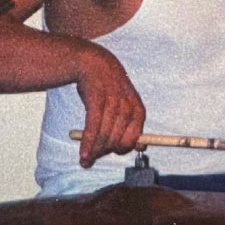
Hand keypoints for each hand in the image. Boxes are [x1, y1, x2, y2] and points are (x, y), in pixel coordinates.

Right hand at [74, 46, 145, 167]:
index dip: (123, 149)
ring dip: (94, 152)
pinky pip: (93, 128)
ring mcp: (112, 103)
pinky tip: (83, 154)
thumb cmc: (110, 89)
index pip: (133, 139)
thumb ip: (133, 126)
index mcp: (138, 109)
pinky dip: (88, 143)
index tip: (113, 152)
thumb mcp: (126, 105)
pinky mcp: (96, 101)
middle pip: (117, 140)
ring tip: (85, 161)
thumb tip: (142, 149)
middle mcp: (127, 107)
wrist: (95, 63)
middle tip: (93, 157)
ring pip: (104, 136)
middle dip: (105, 152)